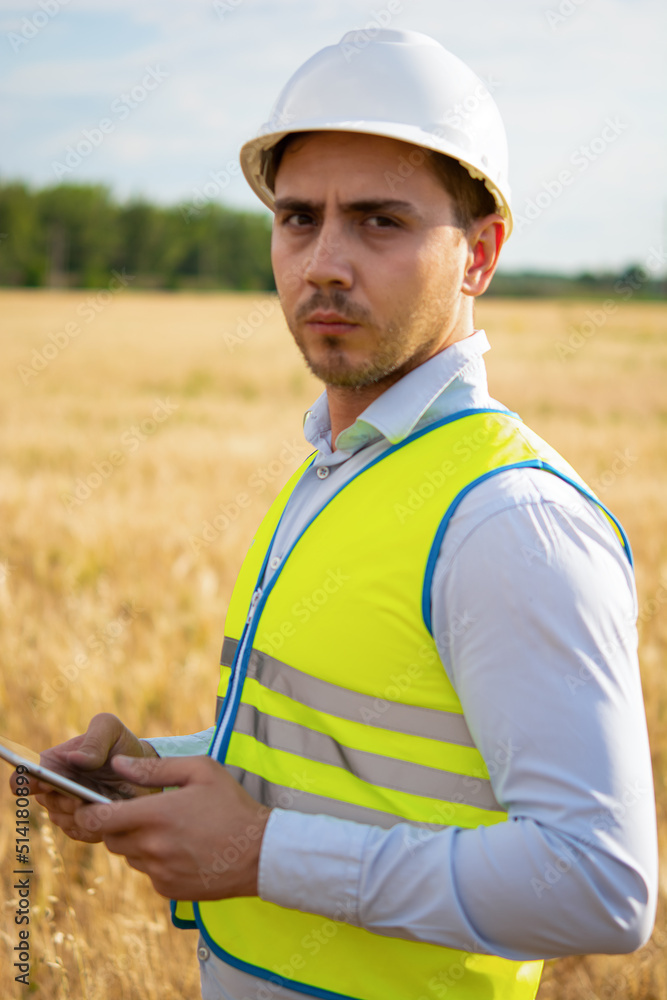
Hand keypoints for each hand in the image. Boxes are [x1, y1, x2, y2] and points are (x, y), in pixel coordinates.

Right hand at [17, 713, 159, 843]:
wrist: (143, 768)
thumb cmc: (119, 744)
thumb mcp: (110, 729)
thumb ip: (94, 740)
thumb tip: (75, 759)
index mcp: (52, 763)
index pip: (22, 778)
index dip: (26, 782)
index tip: (43, 781)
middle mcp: (53, 789)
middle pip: (47, 802)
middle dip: (64, 799)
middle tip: (80, 797)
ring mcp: (67, 810)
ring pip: (64, 820)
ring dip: (81, 813)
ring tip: (99, 804)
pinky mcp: (84, 827)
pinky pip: (82, 832)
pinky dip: (95, 824)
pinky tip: (108, 812)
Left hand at [72, 754, 270, 899]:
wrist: (260, 853)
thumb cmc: (232, 804)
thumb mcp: (200, 771)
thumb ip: (154, 767)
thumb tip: (117, 764)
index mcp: (154, 815)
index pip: (97, 819)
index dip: (86, 811)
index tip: (90, 804)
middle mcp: (151, 848)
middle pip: (110, 838)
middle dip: (117, 824)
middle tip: (142, 811)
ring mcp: (158, 872)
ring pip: (129, 856)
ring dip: (138, 842)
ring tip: (169, 828)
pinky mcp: (168, 889)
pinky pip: (148, 872)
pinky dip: (156, 860)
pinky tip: (182, 847)